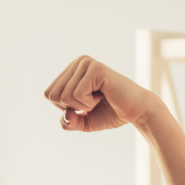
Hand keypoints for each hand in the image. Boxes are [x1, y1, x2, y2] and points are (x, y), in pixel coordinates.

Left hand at [44, 56, 158, 132]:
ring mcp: (86, 63)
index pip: (49, 94)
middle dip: (71, 107)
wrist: (135, 111)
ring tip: (99, 98)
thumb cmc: (110, 113)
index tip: (84, 104)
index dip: (64, 108)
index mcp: (72, 70)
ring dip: (82, 105)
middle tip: (92, 102)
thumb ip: (67, 122)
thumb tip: (66, 115)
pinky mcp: (96, 68)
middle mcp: (78, 62)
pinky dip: (89, 103)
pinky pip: (77, 94)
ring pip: (64, 96)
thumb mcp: (82, 122)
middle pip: (53, 95)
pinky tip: (103, 95)